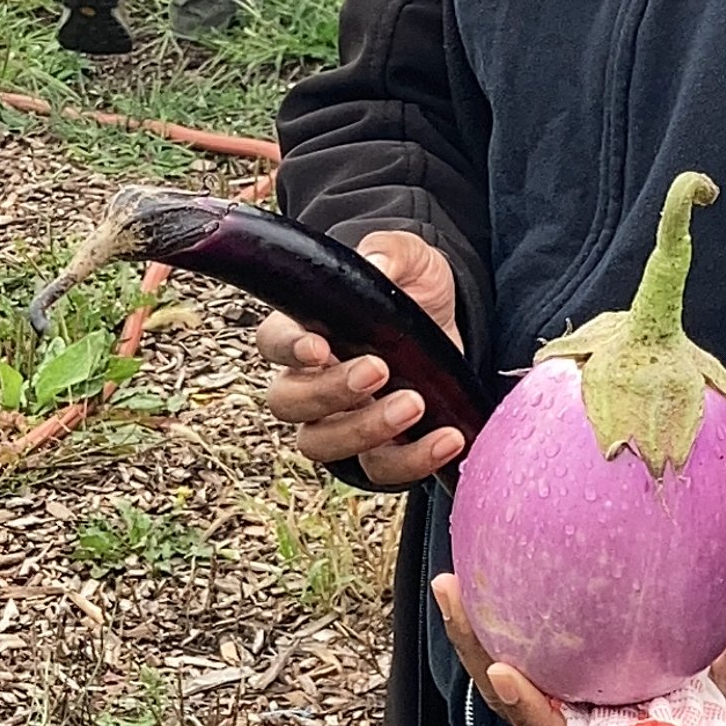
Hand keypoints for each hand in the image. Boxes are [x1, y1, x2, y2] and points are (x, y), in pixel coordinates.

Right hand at [256, 226, 463, 485]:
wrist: (452, 324)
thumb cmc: (414, 287)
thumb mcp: (411, 259)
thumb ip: (391, 254)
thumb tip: (377, 262)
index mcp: (304, 331)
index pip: (272, 344)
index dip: (288, 350)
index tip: (319, 347)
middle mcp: (310, 382)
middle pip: (288, 403)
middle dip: (328, 392)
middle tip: (378, 371)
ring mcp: (340, 421)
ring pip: (321, 444)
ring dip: (364, 431)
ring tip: (415, 404)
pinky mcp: (379, 449)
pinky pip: (379, 471)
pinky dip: (412, 461)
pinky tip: (448, 438)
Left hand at [431, 574, 725, 725]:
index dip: (527, 711)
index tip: (506, 674)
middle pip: (511, 699)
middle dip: (477, 652)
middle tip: (453, 592)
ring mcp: (566, 701)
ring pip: (507, 672)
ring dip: (475, 629)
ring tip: (452, 577)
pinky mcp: (568, 674)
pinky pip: (528, 645)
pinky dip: (506, 611)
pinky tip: (492, 557)